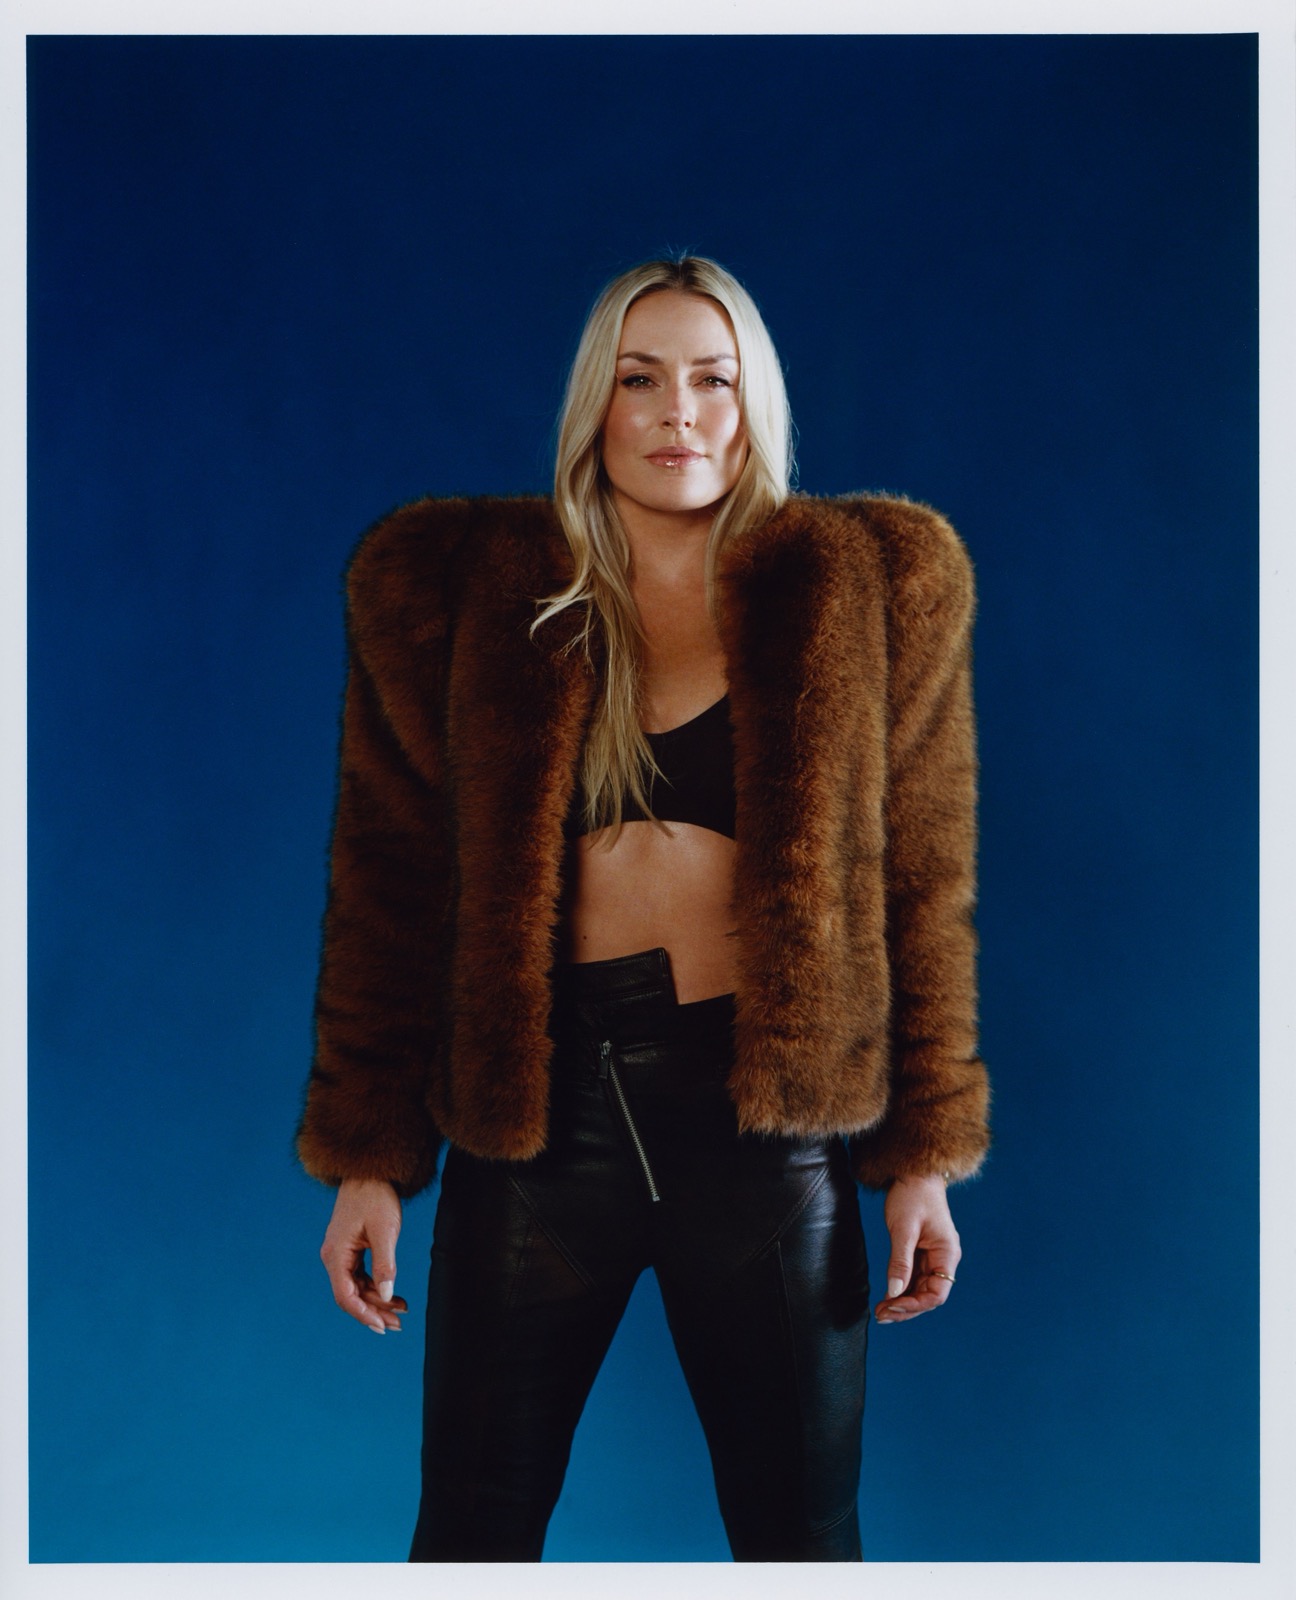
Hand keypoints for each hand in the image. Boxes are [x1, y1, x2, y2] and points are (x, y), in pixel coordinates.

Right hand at [320, 1177, 407, 1333]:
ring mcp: (341, 1254)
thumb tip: (387, 1296)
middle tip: (397, 1325)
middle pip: (351, 1295)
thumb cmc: (375, 1196)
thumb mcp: (385, 1231)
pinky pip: (360, 1276)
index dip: (363, 1314)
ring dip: (377, 1301)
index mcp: (336, 1254)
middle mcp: (334, 1257)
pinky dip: (376, 1287)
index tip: (381, 1327)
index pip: (346, 1296)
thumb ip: (385, 1265)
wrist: (370, 1172)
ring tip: (400, 1313)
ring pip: (357, 1287)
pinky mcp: (350, 1250)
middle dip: (374, 1311)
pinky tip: (394, 1296)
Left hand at [874, 1173, 961, 1324]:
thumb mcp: (904, 1228)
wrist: (915, 1173)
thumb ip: (900, 1261)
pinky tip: (887, 1297)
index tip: (892, 1306)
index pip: (937, 1293)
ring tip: (881, 1311)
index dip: (915, 1305)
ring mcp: (933, 1257)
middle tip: (881, 1315)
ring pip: (920, 1289)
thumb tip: (894, 1293)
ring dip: (902, 1302)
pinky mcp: (922, 1253)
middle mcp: (944, 1259)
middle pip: (928, 1295)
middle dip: (906, 1308)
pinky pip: (914, 1278)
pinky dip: (901, 1289)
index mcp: (947, 1253)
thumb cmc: (912, 1195)